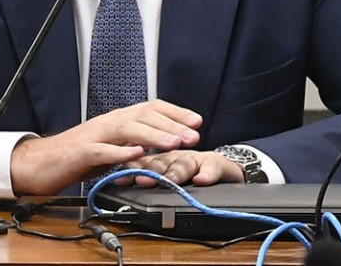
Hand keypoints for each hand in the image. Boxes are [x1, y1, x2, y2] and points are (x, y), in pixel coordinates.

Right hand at [9, 99, 202, 195]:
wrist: (37, 164)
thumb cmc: (73, 158)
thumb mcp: (109, 149)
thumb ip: (131, 146)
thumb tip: (159, 149)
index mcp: (114, 121)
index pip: (148, 108)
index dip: (174, 113)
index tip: (196, 122)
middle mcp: (105, 124)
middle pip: (141, 115)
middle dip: (170, 124)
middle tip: (194, 135)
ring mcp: (92, 137)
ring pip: (126, 129)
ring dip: (152, 134)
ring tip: (173, 143)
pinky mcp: (80, 154)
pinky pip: (102, 150)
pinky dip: (121, 151)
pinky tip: (137, 153)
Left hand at [121, 149, 243, 186]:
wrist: (222, 167)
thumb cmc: (189, 171)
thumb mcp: (166, 175)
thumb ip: (146, 178)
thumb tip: (117, 183)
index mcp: (160, 159)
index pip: (143, 163)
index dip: (131, 170)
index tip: (119, 179)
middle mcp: (175, 157)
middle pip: (161, 162)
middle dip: (150, 172)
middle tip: (142, 180)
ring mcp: (195, 160)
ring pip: (184, 165)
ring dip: (176, 173)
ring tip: (171, 180)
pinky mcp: (216, 164)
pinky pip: (212, 168)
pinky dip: (208, 174)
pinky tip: (202, 180)